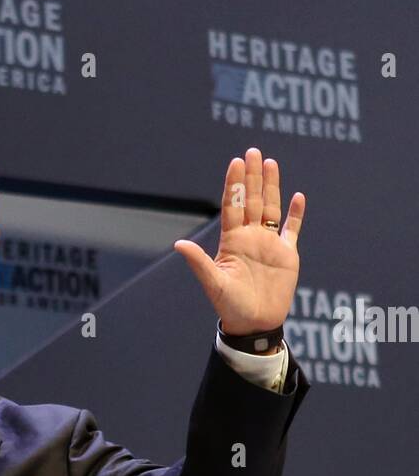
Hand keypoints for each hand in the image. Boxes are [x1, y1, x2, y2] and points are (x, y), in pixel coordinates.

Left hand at [173, 147, 305, 335]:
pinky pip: (291, 230)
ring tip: (270, 162)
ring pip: (270, 208)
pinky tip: (297, 196)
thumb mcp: (214, 284)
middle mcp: (249, 237)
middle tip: (252, 151)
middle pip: (251, 200)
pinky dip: (296, 214)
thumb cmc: (230, 307)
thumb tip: (178, 245)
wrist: (254, 324)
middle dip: (251, 176)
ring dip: (271, 186)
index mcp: (232, 241)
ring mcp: (268, 244)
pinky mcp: (286, 254)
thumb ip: (199, 262)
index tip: (236, 161)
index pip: (232, 206)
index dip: (234, 184)